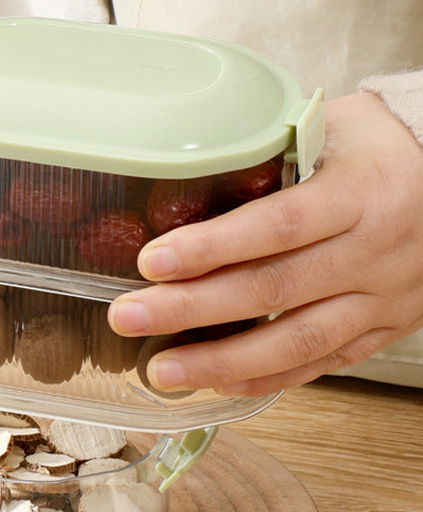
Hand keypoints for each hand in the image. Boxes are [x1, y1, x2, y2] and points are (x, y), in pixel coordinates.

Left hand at [107, 92, 422, 395]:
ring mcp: (381, 299)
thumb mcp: (335, 129)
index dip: (212, 247)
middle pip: (273, 289)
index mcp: (359, 193)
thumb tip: (188, 176)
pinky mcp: (382, 329)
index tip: (152, 262)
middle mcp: (372, 253)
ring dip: (221, 361)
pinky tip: (218, 382)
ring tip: (161, 370)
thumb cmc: (382, 149)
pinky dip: (267, 378)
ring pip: (296, 340)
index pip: (278, 225)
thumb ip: (271, 155)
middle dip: (191, 309)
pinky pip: (322, 363)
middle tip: (128, 318)